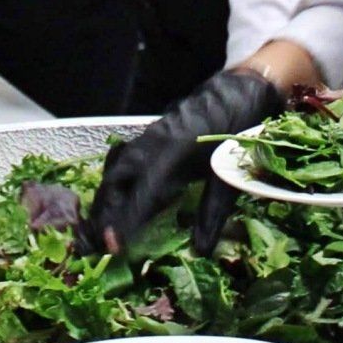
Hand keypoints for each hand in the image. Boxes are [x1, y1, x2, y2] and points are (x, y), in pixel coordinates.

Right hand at [85, 68, 282, 258]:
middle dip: (104, 213)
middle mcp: (152, 146)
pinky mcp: (152, 134)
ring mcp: (149, 137)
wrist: (242, 91)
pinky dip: (117, 180)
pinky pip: (124, 159)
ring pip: (116, 169)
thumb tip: (200, 250)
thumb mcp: (229, 177)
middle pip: (115, 182)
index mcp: (170, 156)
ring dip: (107, 197)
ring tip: (105, 223)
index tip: (110, 247)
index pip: (139, 197)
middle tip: (99, 241)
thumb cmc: (239, 131)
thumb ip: (212, 214)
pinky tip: (122, 193)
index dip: (123, 223)